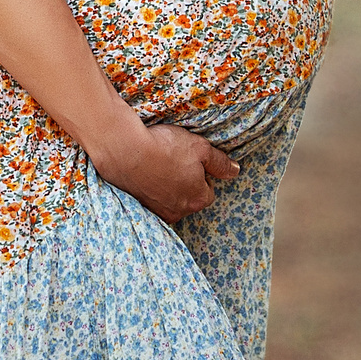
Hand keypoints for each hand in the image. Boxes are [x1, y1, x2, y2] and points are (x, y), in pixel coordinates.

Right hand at [91, 120, 240, 224]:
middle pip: (189, 196)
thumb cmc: (165, 148)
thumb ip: (220, 162)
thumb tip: (235, 171)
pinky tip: (146, 172)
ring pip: (170, 199)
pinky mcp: (140, 207)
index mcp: (198, 199)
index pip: (208, 189)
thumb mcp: (200, 147)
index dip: (201, 172)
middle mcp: (179, 211)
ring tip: (158, 164)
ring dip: (167, 186)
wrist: (126, 151)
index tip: (190, 158)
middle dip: (185, 181)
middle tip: (173, 159)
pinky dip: (151, 188)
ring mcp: (158, 211)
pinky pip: (152, 200)